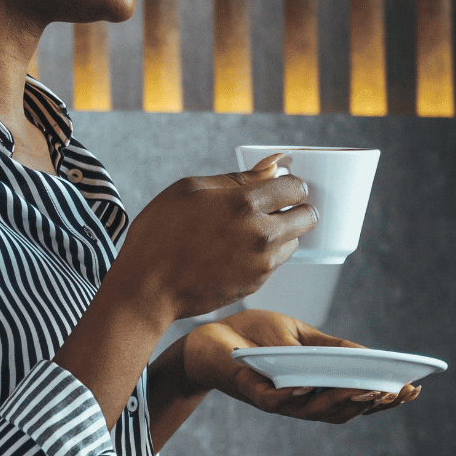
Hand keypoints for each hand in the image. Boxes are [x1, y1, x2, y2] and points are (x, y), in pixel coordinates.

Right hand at [105, 156, 318, 320]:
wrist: (147, 288)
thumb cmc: (159, 234)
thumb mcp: (188, 190)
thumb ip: (235, 178)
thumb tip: (272, 167)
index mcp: (243, 203)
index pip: (295, 187)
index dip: (289, 184)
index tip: (277, 187)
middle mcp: (260, 234)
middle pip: (308, 216)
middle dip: (296, 208)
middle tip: (274, 208)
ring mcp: (261, 263)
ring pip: (294, 242)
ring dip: (281, 234)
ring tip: (248, 233)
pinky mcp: (256, 284)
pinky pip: (275, 263)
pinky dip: (264, 255)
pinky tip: (235, 252)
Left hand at [178, 309, 421, 423]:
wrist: (205, 338)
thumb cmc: (250, 337)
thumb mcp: (298, 336)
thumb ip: (330, 347)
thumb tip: (369, 354)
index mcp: (314, 387)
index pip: (355, 399)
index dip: (384, 399)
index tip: (413, 389)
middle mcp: (298, 401)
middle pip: (341, 411)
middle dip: (372, 404)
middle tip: (398, 393)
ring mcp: (275, 399)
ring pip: (314, 411)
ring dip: (341, 403)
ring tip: (368, 392)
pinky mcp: (250, 392)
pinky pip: (275, 400)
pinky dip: (294, 397)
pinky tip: (311, 388)